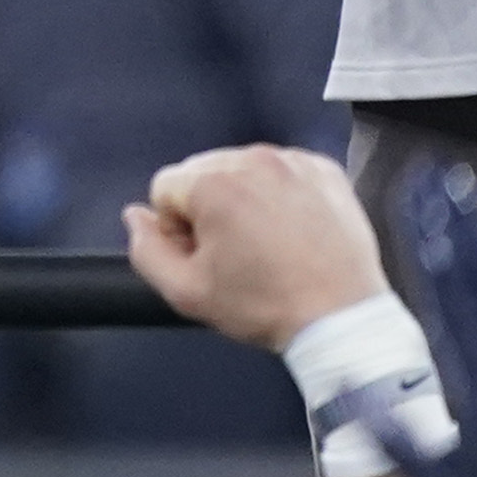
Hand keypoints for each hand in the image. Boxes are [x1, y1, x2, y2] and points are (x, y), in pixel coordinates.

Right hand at [124, 143, 390, 350]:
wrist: (340, 316)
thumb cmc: (265, 306)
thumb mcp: (187, 292)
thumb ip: (146, 249)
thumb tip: (136, 217)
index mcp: (213, 185)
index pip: (165, 187)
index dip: (176, 226)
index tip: (203, 254)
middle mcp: (252, 160)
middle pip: (202, 171)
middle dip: (208, 206)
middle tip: (235, 251)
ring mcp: (293, 162)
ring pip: (242, 167)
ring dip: (243, 196)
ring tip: (266, 241)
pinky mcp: (324, 170)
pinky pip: (282, 168)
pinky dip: (279, 191)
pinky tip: (291, 227)